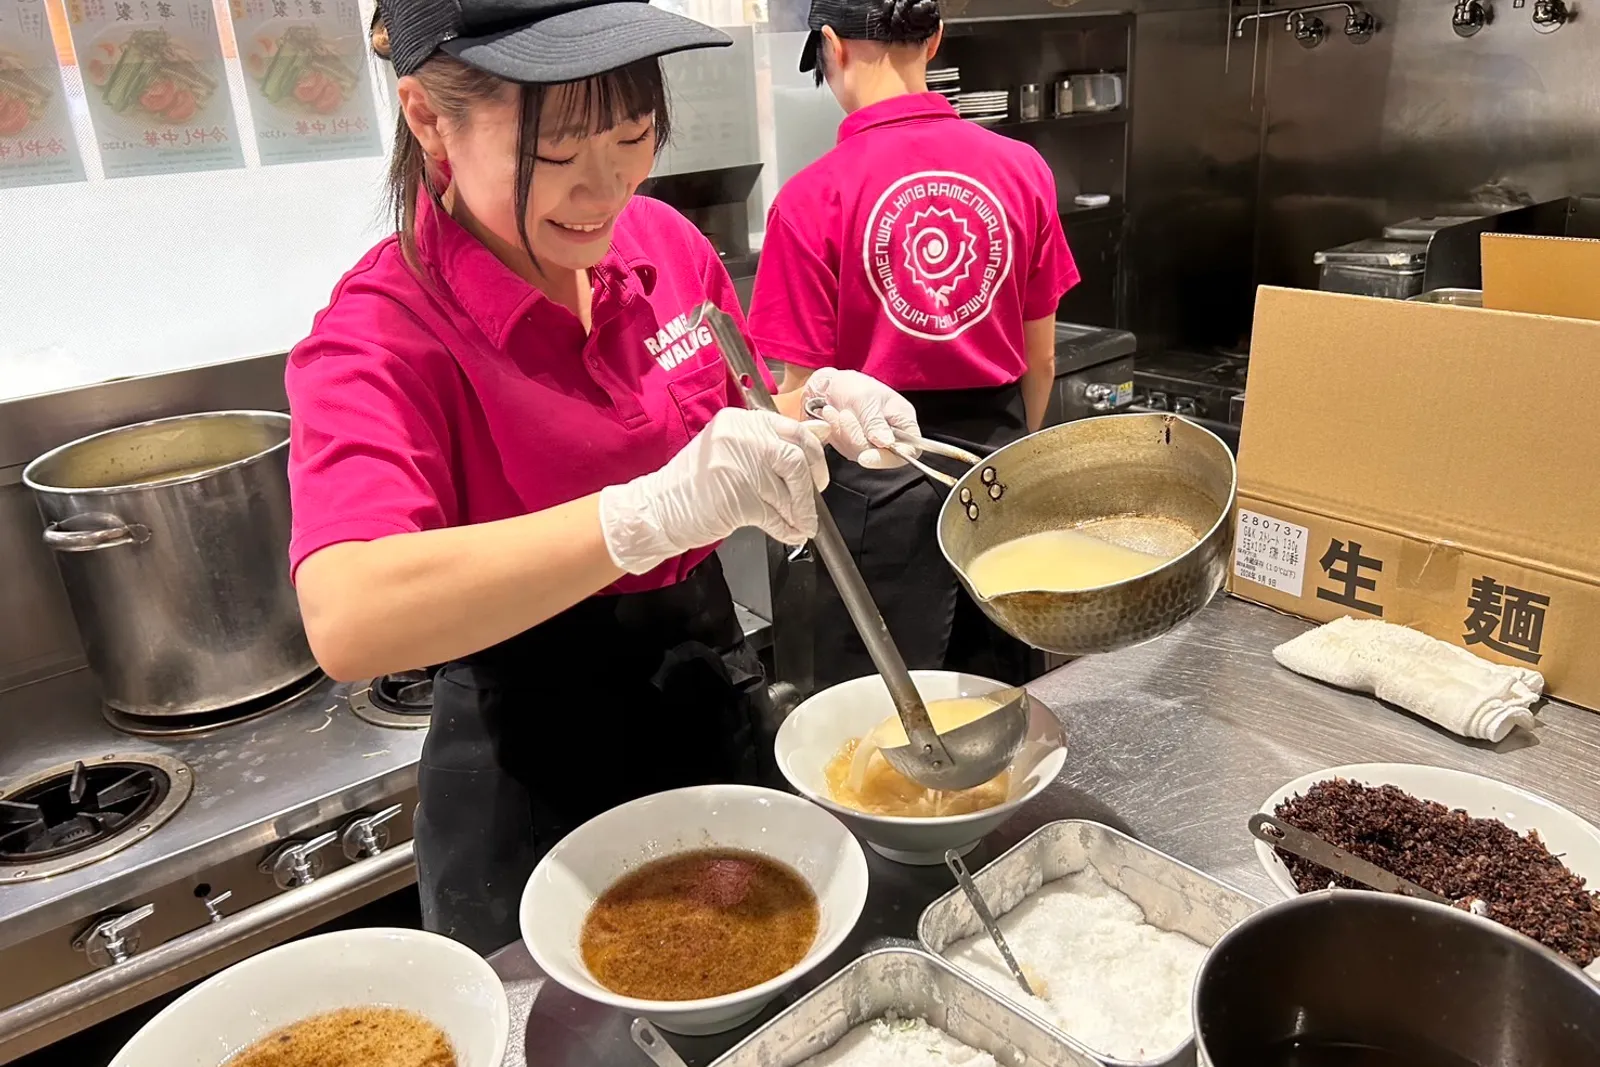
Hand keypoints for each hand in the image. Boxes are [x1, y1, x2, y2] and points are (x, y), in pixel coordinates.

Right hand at [599, 408, 828, 574]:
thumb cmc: (694, 485)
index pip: (792, 428)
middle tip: (814, 500)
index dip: (813, 454)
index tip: (818, 474)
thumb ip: (771, 443)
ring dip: (801, 512)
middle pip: (795, 456)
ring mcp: (738, 464)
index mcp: (740, 421)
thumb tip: (822, 431)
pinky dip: (786, 527)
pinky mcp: (738, 495)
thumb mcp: (733, 452)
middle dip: (812, 483)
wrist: (656, 510)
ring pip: (788, 488)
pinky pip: (774, 513)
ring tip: (801, 524)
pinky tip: (788, 533)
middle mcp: (740, 435)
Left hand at [801, 368, 920, 469]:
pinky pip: (846, 450)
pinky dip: (836, 434)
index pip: (909, 450)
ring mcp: (874, 443)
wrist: (833, 383)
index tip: (865, 457)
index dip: (888, 458)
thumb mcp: (866, 399)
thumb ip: (875, 422)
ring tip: (834, 410)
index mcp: (905, 422)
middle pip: (879, 454)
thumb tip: (886, 444)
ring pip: (859, 453)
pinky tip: (831, 416)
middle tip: (844, 415)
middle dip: (856, 437)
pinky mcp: (857, 446)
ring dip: (843, 433)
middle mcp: (893, 435)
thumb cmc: (855, 385)